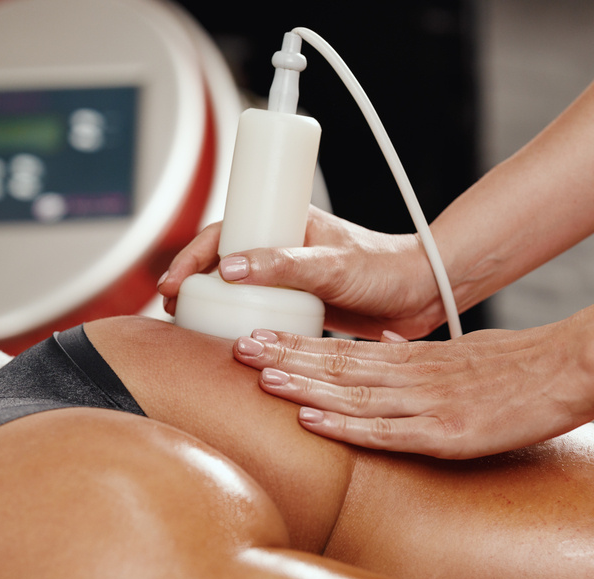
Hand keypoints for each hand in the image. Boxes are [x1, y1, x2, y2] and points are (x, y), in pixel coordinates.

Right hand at [158, 206, 449, 339]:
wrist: (423, 297)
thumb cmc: (385, 269)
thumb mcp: (330, 265)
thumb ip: (283, 265)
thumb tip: (228, 268)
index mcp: (288, 223)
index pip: (226, 231)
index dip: (193, 255)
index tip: (171, 281)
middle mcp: (285, 249)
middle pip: (225, 261)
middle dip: (193, 280)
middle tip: (171, 307)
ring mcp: (292, 278)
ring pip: (241, 289)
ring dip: (214, 304)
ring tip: (191, 326)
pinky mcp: (303, 305)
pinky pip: (263, 312)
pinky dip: (242, 323)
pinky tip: (230, 340)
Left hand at [230, 322, 593, 458]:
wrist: (570, 364)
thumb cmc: (516, 364)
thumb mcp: (458, 352)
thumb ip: (414, 358)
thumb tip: (379, 347)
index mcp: (412, 360)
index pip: (341, 351)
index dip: (296, 346)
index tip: (256, 338)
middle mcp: (411, 378)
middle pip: (336, 366)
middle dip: (284, 358)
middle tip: (237, 347)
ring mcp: (427, 405)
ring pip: (352, 394)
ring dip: (303, 387)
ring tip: (261, 378)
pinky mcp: (448, 435)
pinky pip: (387, 432)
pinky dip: (346, 427)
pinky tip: (312, 421)